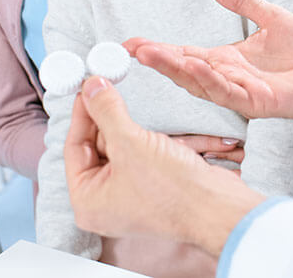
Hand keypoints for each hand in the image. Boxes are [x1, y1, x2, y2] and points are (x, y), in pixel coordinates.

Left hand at [64, 77, 264, 255]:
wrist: (217, 207)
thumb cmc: (173, 192)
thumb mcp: (131, 143)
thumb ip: (107, 111)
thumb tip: (91, 88)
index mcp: (88, 200)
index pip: (75, 147)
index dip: (81, 113)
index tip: (87, 87)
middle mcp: (106, 200)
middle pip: (96, 146)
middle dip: (105, 116)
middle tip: (106, 84)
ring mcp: (130, 192)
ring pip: (121, 147)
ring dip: (126, 123)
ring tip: (123, 95)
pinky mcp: (153, 184)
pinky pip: (140, 153)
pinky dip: (144, 135)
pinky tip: (146, 118)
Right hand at [125, 0, 292, 125]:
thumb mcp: (271, 17)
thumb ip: (244, 2)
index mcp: (228, 61)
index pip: (185, 56)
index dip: (159, 50)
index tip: (130, 42)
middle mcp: (231, 79)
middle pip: (186, 72)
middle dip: (159, 61)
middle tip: (132, 49)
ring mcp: (244, 94)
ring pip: (202, 83)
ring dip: (177, 70)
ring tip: (152, 55)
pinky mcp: (263, 104)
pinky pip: (231, 93)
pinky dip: (211, 81)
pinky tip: (195, 67)